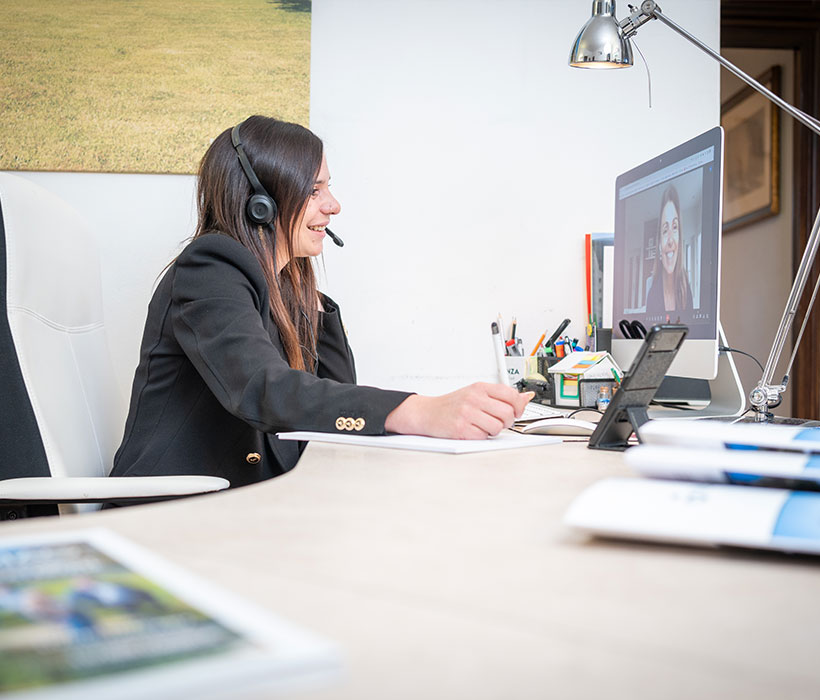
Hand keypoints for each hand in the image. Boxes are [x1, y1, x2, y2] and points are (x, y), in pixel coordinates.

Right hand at [385, 383, 534, 439]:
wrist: (427, 413)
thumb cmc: (453, 404)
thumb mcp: (476, 393)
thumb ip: (501, 395)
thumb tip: (526, 397)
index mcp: (480, 387)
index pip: (511, 395)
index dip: (518, 406)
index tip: (514, 411)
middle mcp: (474, 398)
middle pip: (508, 413)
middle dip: (506, 421)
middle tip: (497, 421)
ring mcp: (467, 413)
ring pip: (498, 427)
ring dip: (493, 430)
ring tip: (482, 425)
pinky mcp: (461, 429)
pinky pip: (484, 437)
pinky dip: (481, 436)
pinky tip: (472, 430)